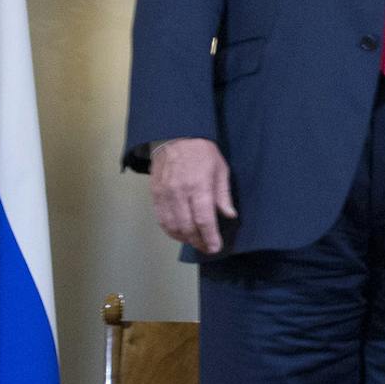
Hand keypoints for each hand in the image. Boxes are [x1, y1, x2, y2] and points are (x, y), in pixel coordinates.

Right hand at [150, 137, 235, 253]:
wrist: (174, 135)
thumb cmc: (202, 152)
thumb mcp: (220, 169)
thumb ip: (223, 195)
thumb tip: (229, 215)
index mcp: (199, 186)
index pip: (204, 220)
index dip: (210, 237)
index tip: (215, 248)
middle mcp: (179, 193)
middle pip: (187, 227)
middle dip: (198, 241)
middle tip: (206, 247)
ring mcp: (164, 194)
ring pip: (172, 226)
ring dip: (184, 238)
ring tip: (194, 241)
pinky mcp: (154, 194)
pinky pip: (161, 219)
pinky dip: (170, 230)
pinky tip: (179, 232)